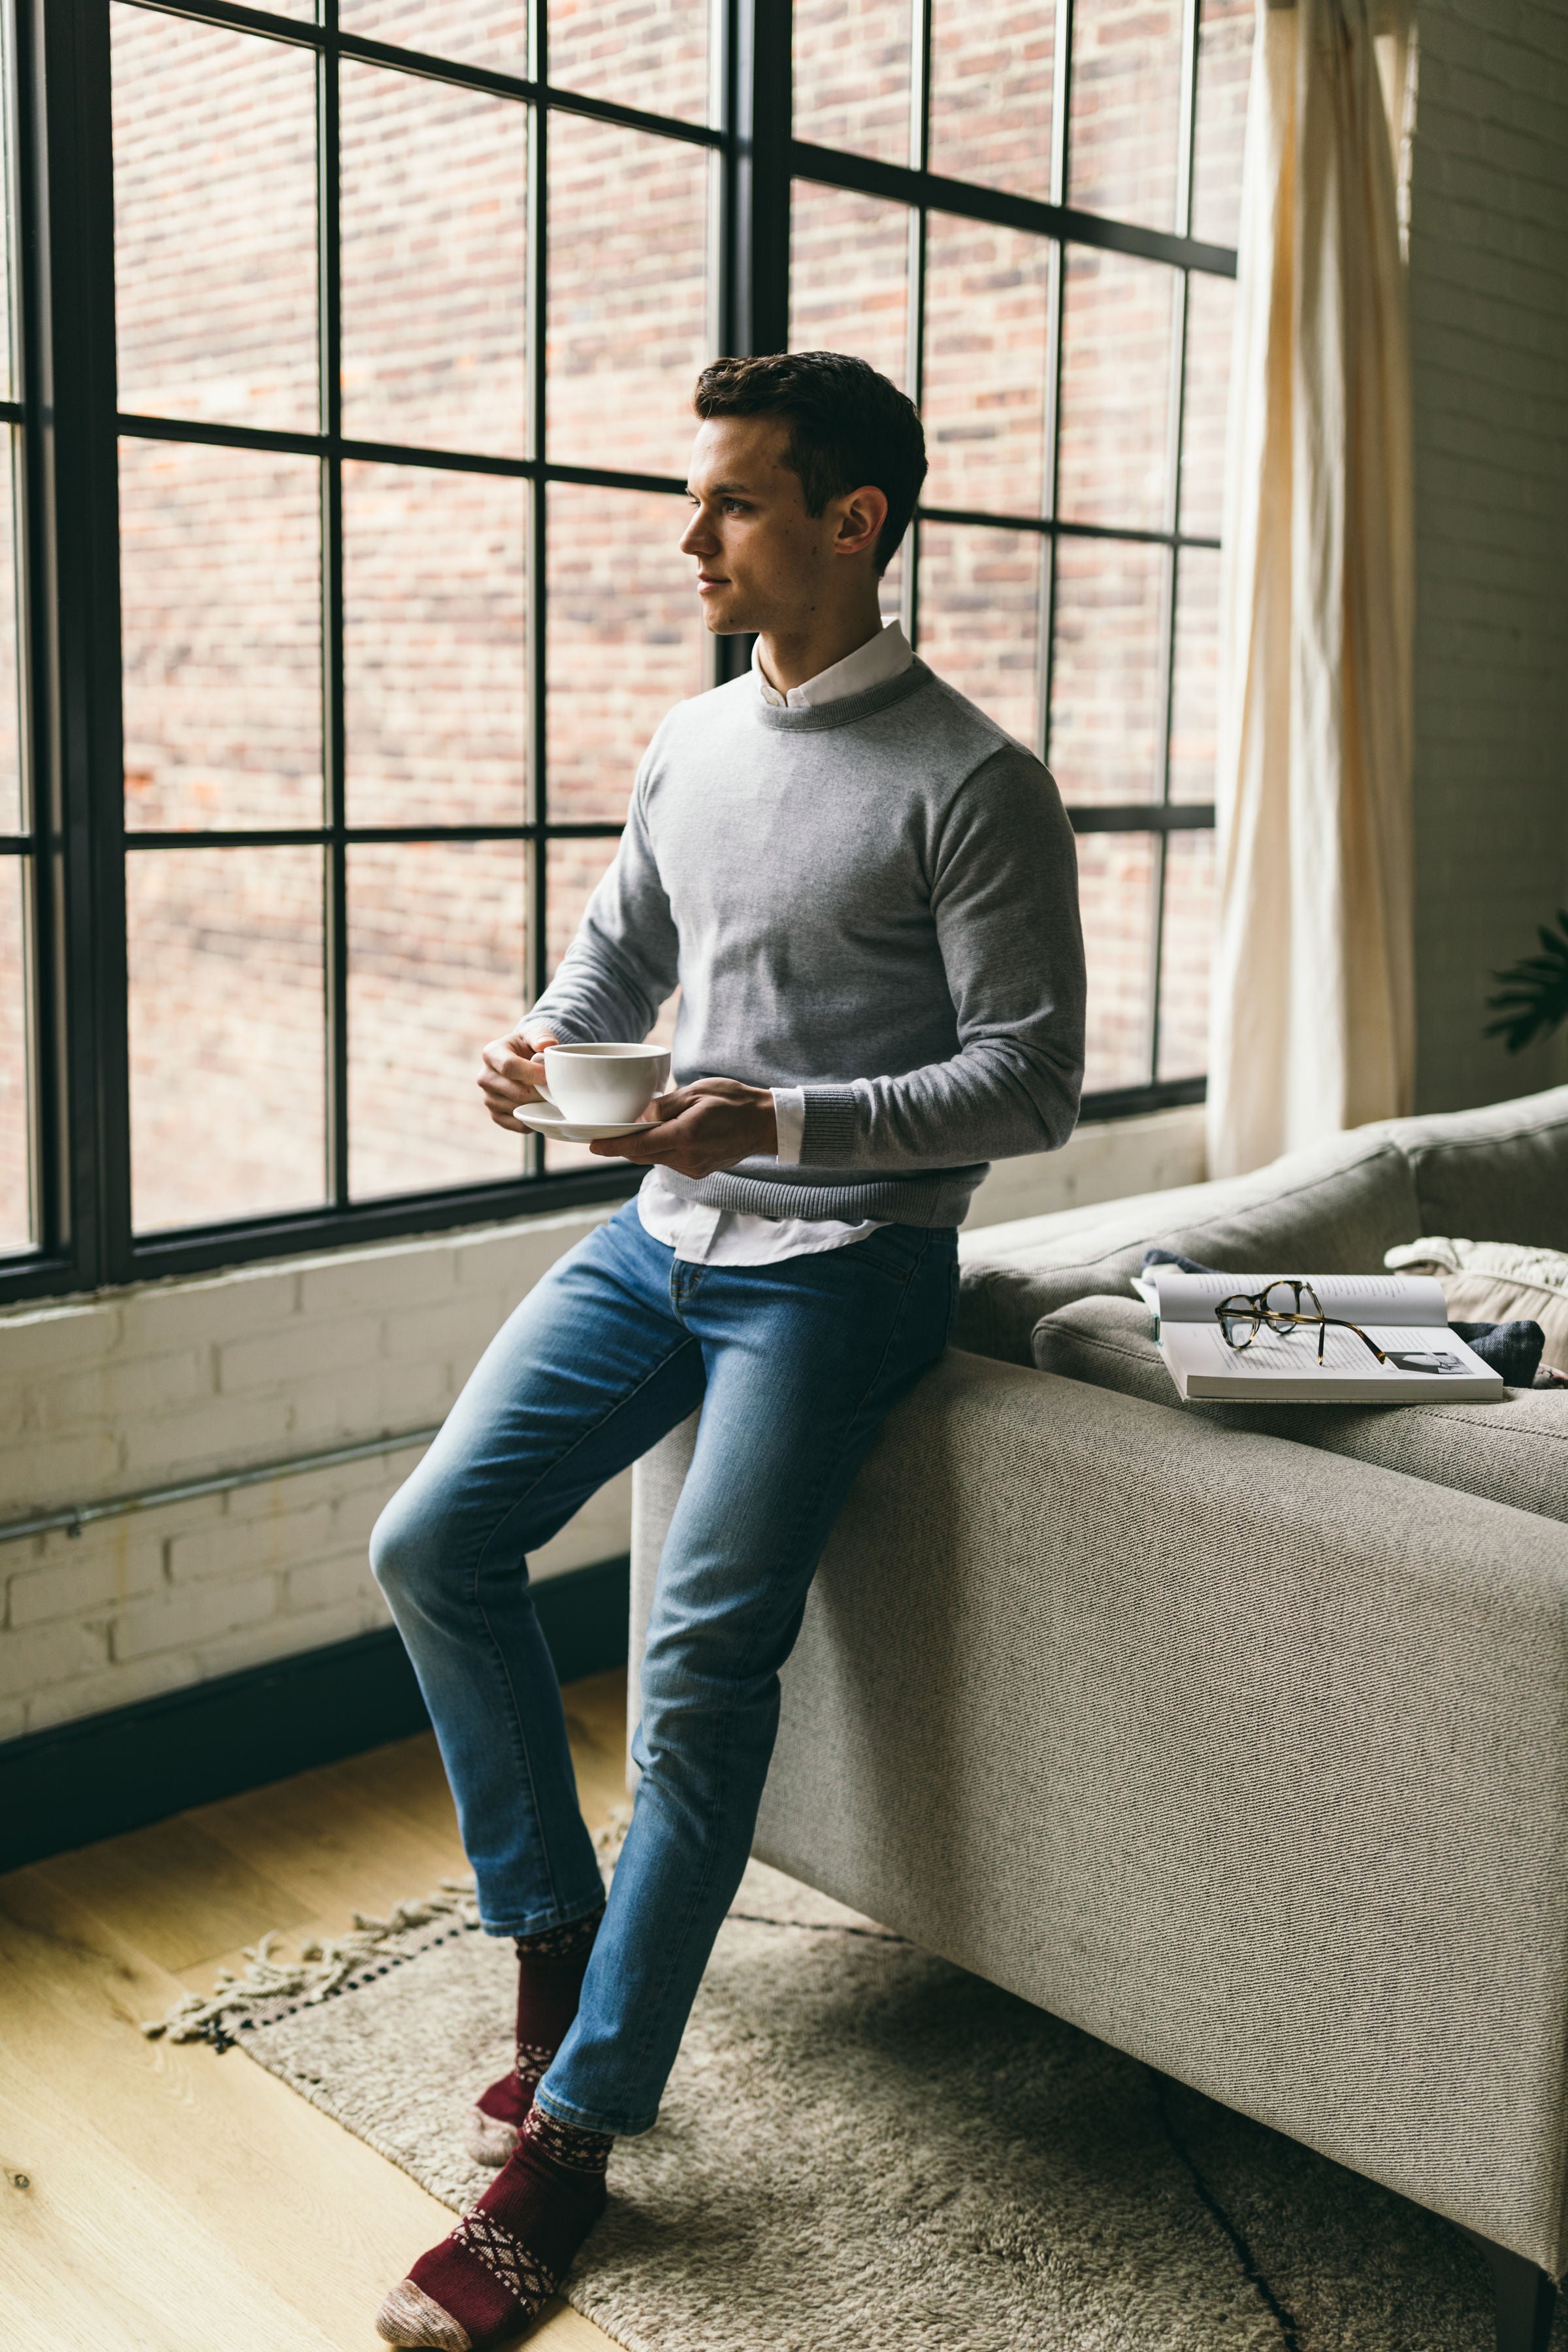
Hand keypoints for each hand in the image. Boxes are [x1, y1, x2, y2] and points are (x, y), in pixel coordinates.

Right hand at [478, 1026, 557, 1130]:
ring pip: (518, 1109)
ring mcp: (488, 1098)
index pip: (509, 1066)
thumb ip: (542, 1036)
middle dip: (541, 1093)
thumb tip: (546, 1044)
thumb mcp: (536, 1034)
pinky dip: (533, 1119)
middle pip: (517, 1092)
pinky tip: (542, 1109)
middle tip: (558, 1090)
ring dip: (539, 1106)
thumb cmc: (529, 1047)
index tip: (550, 1076)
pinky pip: (517, 1124)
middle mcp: (485, 1077)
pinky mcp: (495, 1115)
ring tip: (552, 1098)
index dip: (533, 1073)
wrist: (522, 1062)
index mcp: (492, 1053)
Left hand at [590, 1077, 777, 1175]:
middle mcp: (687, 1158)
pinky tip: (662, 1135)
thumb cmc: (734, 1102)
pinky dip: (659, 1150)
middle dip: (621, 1146)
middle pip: (641, 1155)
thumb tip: (640, 1115)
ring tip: (634, 1130)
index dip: (612, 1146)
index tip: (591, 1145)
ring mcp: (693, 1168)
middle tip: (602, 1136)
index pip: (638, 1145)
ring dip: (642, 1146)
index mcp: (685, 1136)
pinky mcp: (698, 1171)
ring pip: (654, 1159)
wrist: (765, 1124)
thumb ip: (666, 1105)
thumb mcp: (698, 1092)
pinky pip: (669, 1161)